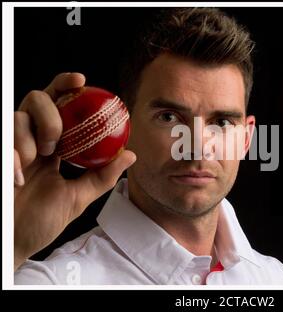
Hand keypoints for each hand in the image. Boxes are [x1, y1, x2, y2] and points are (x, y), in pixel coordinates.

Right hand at [14, 73, 135, 270]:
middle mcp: (30, 142)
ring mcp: (9, 147)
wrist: (13, 243)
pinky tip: (17, 176)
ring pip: (15, 115)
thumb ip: (102, 176)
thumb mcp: (77, 198)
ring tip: (37, 160)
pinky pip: (2, 138)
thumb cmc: (40, 222)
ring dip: (29, 135)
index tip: (82, 79)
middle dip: (49, 113)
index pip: (59, 107)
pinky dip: (11, 151)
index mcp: (52, 148)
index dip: (66, 87)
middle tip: (56, 141)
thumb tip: (130, 154)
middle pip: (36, 99)